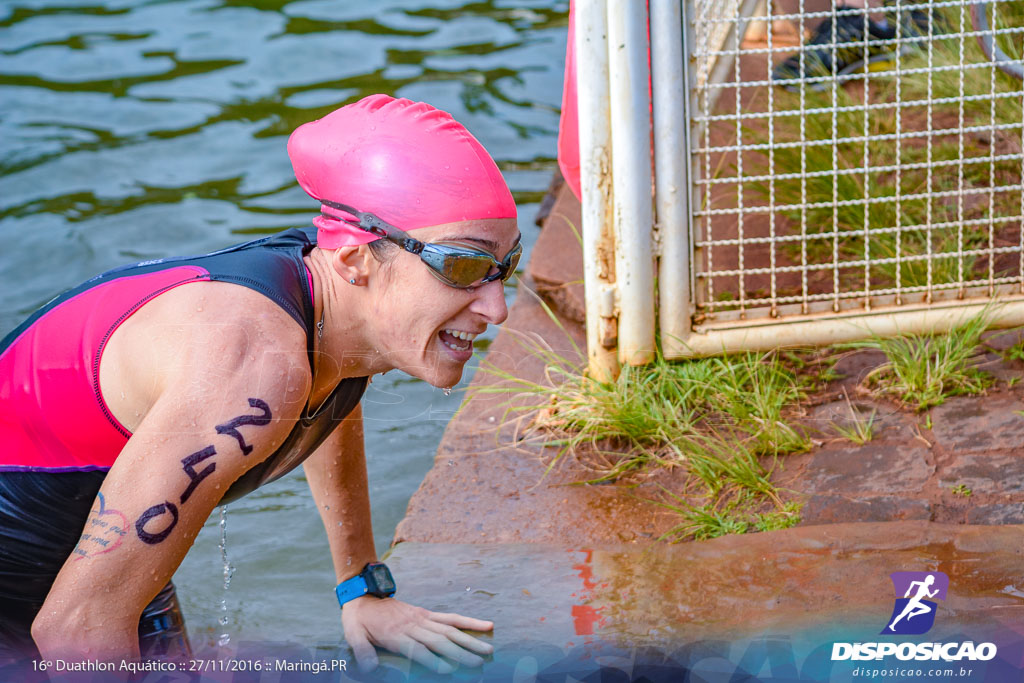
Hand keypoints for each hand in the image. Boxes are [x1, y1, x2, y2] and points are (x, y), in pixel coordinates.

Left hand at [341, 596, 493, 673]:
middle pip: (440, 640)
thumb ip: (362, 652)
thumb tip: (370, 669)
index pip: (418, 649)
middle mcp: (413, 625)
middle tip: (479, 663)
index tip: (448, 669)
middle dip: (460, 653)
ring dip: (470, 640)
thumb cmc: (359, 620)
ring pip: (450, 630)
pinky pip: (451, 618)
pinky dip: (469, 622)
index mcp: (396, 634)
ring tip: (488, 650)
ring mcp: (423, 618)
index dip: (433, 659)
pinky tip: (486, 625)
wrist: (364, 595)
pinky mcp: (427, 614)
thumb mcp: (353, 636)